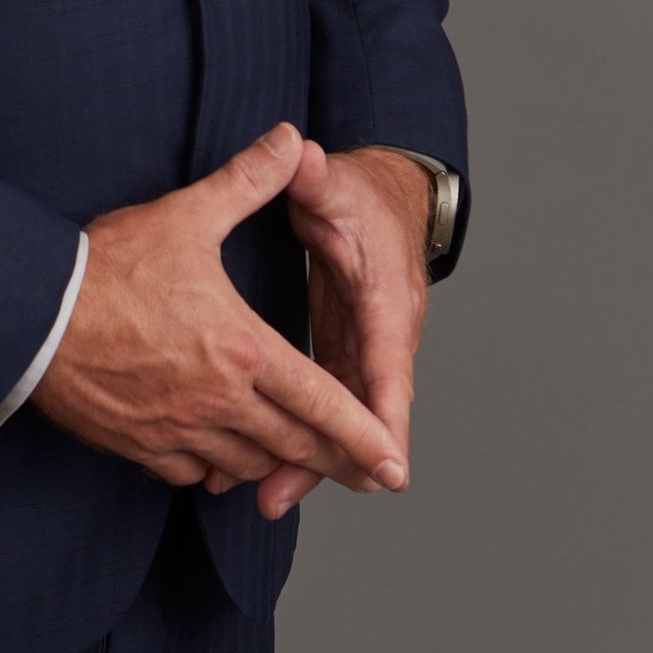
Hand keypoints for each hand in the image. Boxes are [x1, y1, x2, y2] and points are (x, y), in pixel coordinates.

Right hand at [28, 123, 409, 497]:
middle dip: (336, 462)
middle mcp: (219, 401)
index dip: (363, 436)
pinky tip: (220, 454)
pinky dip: (215, 468)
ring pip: (247, 464)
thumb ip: (247, 181)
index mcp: (242, 350)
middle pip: (294, 445)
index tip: (394, 466)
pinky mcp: (140, 446)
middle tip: (364, 475)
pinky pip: (192, 473)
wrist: (33, 314)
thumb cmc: (110, 265)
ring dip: (276, 462)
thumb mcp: (186, 215)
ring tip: (294, 459)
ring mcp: (178, 430)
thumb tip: (292, 139)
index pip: (321, 403)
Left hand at [202, 141, 429, 517]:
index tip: (386, 468)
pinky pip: (326, 401)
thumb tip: (303, 155)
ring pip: (342, 414)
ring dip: (311, 456)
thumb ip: (317, 177)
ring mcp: (364, 346)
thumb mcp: (337, 183)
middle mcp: (382, 334)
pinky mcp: (344, 349)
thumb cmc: (361, 194)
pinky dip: (305, 435)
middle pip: (362, 409)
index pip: (387, 366)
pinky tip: (268, 469)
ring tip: (265, 498)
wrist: (386, 195)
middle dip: (332, 458)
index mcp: (385, 300)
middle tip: (283, 495)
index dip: (386, 418)